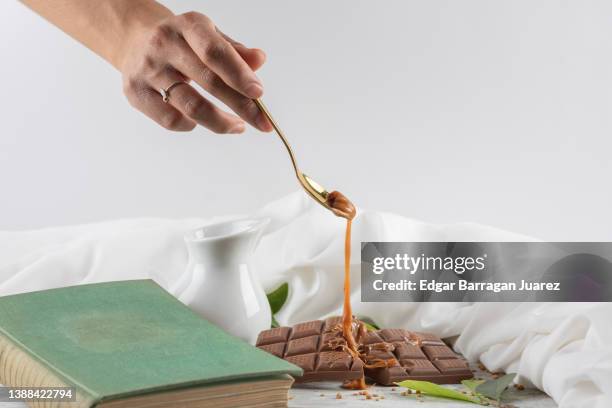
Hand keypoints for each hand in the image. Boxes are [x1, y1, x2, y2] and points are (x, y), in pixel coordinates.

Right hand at [120, 11, 272, 132]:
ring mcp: (147, 70)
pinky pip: (170, 120)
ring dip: (220, 122)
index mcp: (188, 26)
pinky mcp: (135, 93)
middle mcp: (164, 45)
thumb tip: (259, 60)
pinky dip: (191, 125)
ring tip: (238, 126)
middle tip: (262, 122)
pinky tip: (200, 121)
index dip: (239, 74)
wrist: (135, 39)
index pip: (215, 52)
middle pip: (209, 82)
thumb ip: (235, 51)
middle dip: (241, 106)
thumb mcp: (209, 36)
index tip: (259, 93)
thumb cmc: (182, 42)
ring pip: (191, 106)